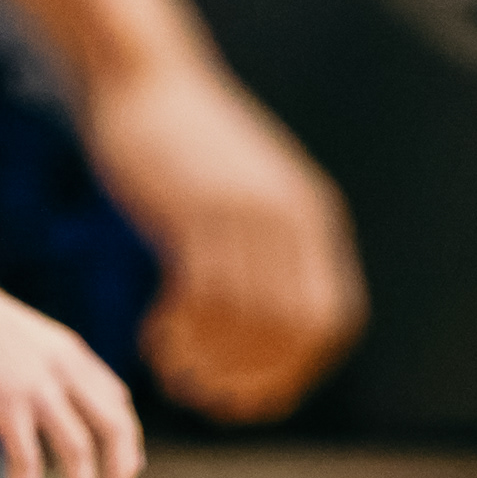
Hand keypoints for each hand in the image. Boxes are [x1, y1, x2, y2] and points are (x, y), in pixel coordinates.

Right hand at [0, 265, 145, 477]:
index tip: (127, 470)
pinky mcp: (5, 406)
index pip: (117, 402)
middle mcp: (66, 372)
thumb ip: (47, 366)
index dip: (128, 440)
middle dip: (122, 473)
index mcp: (73, 354)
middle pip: (114, 429)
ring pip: (79, 452)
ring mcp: (38, 389)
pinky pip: (26, 463)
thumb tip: (50, 396)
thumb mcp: (27, 337)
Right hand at [79, 58, 364, 423]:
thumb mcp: (251, 197)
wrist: (148, 80)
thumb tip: (271, 326)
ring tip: (175, 372)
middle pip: (290, 331)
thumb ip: (269, 252)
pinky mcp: (194, 209)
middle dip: (249, 378)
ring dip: (208, 361)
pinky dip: (180, 332)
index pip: (329, 322)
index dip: (295, 371)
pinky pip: (198, 295)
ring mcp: (244, 212)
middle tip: (206, 397)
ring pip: (242, 319)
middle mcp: (290, 219)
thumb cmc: (192, 149)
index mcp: (313, 221)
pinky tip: (156, 337)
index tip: (252, 397)